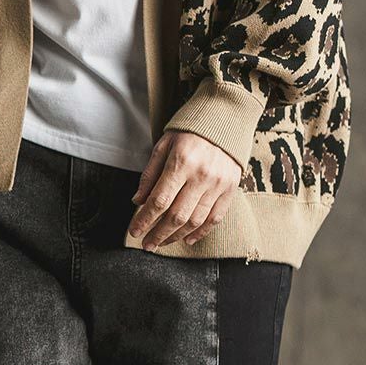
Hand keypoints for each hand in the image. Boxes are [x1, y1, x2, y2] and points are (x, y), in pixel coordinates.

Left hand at [128, 130, 242, 251]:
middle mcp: (201, 175)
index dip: (144, 220)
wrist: (225, 119)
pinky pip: (215, 218)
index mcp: (181, 162)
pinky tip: (187, 239)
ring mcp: (218, 184)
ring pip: (195, 221)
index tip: (134, 231)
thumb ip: (150, 174)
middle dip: (158, 234)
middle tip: (147, 245)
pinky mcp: (230, 189)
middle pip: (176, 216)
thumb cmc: (189, 132)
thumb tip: (138, 201)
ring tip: (162, 242)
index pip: (159, 200)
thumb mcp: (164, 145)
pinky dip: (200, 233)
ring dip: (176, 236)